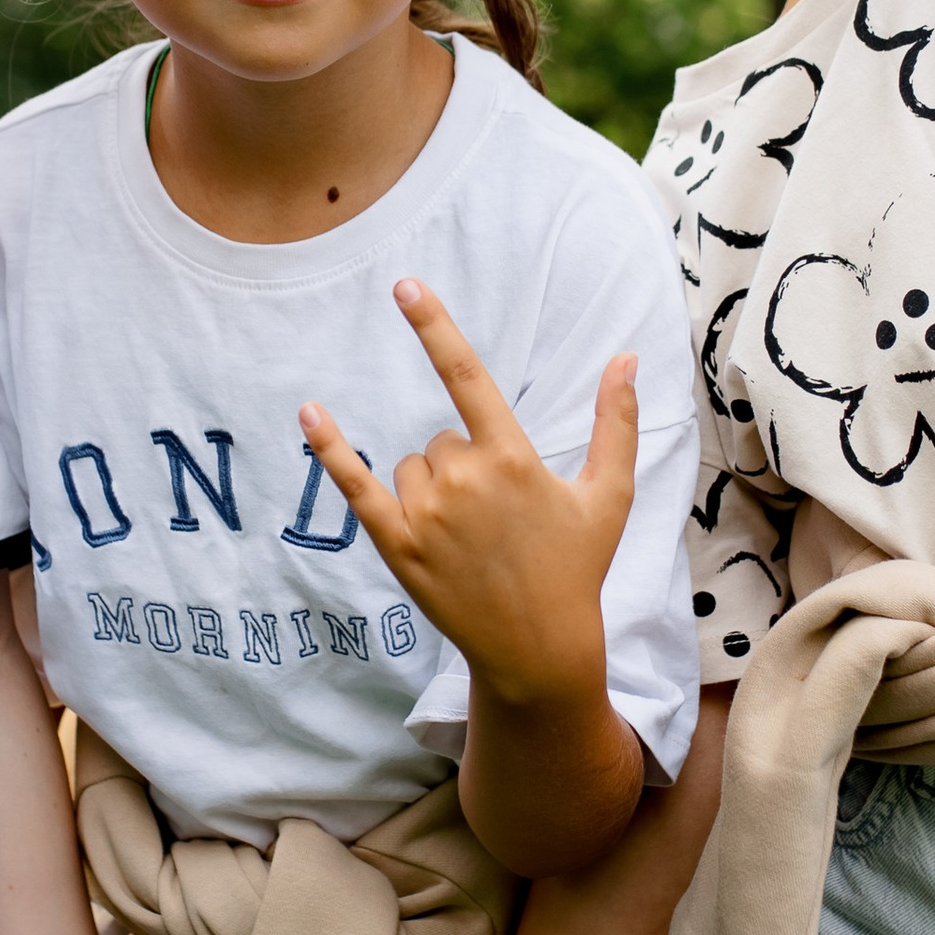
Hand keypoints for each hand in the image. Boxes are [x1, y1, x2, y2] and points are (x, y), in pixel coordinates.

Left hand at [298, 281, 636, 711]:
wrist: (538, 649)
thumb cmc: (576, 568)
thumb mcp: (610, 496)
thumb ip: (615, 424)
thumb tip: (625, 358)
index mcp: (513, 459)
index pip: (467, 376)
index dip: (435, 327)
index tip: (404, 285)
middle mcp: (464, 480)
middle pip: (442, 438)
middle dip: (464, 466)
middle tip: (496, 520)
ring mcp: (427, 514)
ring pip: (411, 465)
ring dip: (432, 488)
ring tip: (468, 538)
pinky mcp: (397, 545)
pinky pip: (356, 485)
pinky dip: (331, 449)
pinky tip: (309, 414)